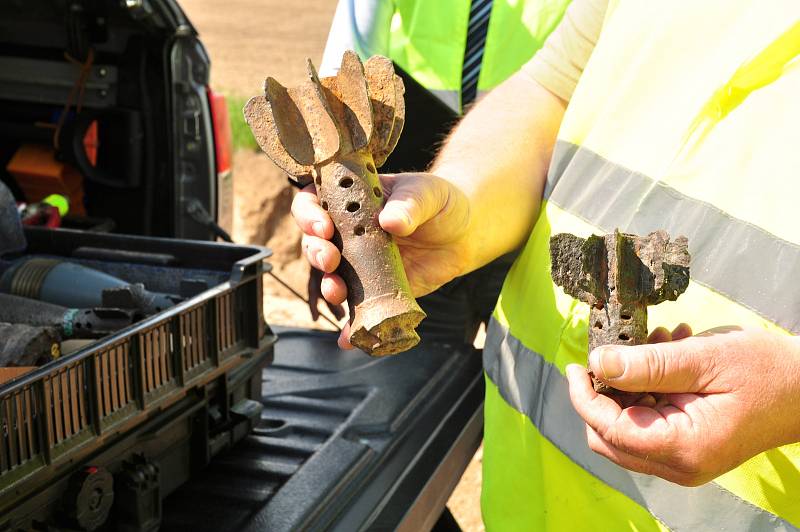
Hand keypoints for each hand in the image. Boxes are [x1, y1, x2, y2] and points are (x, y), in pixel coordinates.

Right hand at [291, 172, 472, 347]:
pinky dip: (351, 327)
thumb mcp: (426, 193)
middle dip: (315, 253)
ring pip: (331, 276)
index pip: (314, 202)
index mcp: (352, 201)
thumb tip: (390, 222)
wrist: (464, 234)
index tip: (324, 227)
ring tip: (338, 292)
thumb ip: (409, 204)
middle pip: (314, 242)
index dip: (309, 214)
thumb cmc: (440, 202)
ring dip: (328, 286)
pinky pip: (358, 309)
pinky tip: (348, 339)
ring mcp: (360, 263)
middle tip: (330, 260)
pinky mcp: (376, 289)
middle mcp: (348, 232)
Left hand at [566, 325, 799, 485]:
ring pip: (627, 426)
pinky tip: (670, 353)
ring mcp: (684, 459)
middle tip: (622, 349)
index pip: (610, 430)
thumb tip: (598, 363)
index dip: (583, 398)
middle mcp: (679, 463)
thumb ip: (648, 364)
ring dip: (633, 381)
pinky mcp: (689, 446)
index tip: (575, 365)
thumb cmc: (768, 372)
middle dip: (608, 389)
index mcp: (683, 448)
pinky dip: (650, 387)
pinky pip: (650, 420)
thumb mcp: (704, 359)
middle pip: (610, 436)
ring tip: (661, 341)